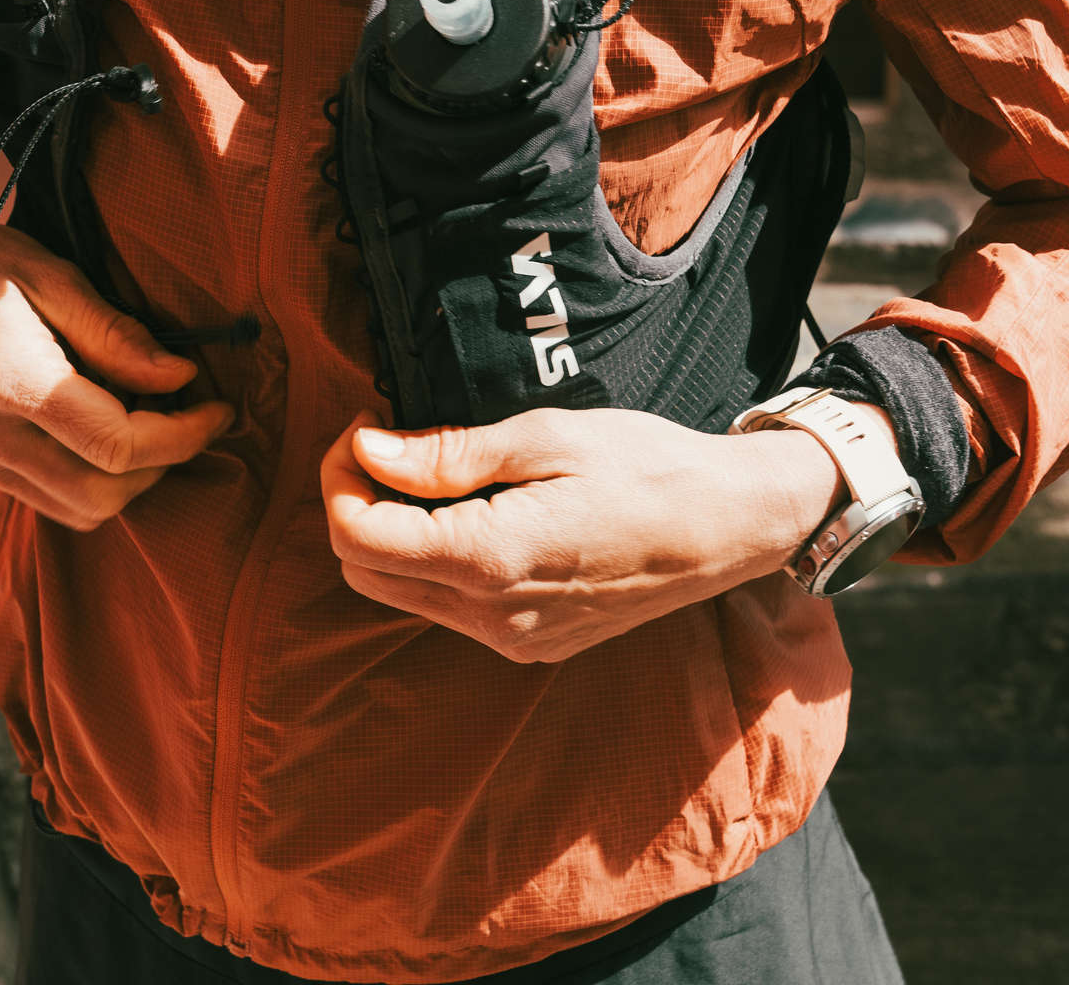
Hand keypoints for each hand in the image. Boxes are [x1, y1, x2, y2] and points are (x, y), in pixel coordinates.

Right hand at [0, 163, 234, 530]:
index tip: (218, 406)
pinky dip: (93, 475)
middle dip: (162, 462)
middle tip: (188, 411)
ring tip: (147, 413)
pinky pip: (49, 497)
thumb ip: (116, 334)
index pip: (116, 446)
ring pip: (78, 509)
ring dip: (129, 476)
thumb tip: (181, 377)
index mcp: (9, 380)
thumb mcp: (53, 274)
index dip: (182, 435)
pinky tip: (104, 421)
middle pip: (102, 495)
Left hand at [320, 405, 843, 661]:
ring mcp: (512, 640)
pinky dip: (432, 558)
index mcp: (491, 560)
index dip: (339, 475)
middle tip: (386, 442)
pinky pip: (447, 606)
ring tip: (430, 470)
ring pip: (400, 593)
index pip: (356, 536)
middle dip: (354, 504)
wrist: (729, 527)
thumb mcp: (544, 435)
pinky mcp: (530, 644)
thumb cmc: (644, 463)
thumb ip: (448, 454)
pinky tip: (468, 509)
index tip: (365, 425)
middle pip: (363, 572)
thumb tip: (367, 452)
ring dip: (390, 533)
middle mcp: (493, 617)